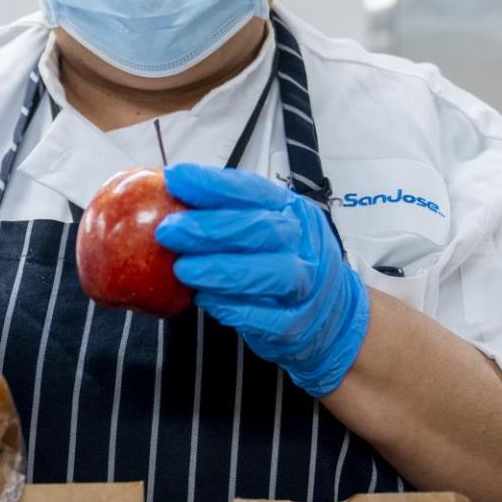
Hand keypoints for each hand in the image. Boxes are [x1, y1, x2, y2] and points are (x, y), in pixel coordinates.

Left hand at [155, 164, 368, 397]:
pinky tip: (206, 301)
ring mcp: (305, 284)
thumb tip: (170, 201)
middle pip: (259, 229)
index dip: (212, 184)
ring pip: (267, 272)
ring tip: (182, 270)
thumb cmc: (289, 263)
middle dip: (209, 228)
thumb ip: (232, 217)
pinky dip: (233, 308)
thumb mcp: (271, 229)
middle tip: (168, 231)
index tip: (174, 178)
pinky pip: (265, 315)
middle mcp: (303, 243)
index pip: (252, 191)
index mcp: (292, 211)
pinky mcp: (297, 323)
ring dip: (219, 270)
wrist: (334, 316)